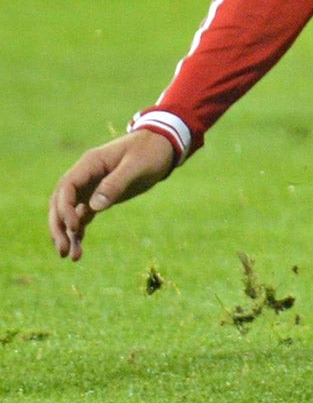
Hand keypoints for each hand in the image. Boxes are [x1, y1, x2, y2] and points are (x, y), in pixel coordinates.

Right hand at [49, 129, 176, 260]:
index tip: (74, 226)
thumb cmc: (150, 151)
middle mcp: (84, 176)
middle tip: (62, 251)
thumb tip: (93, 207)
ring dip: (67, 233)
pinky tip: (78, 249)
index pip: (66, 188)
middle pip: (60, 203)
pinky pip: (82, 216)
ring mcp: (90, 187)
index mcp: (90, 164)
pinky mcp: (99, 196)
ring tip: (71, 257)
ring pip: (69, 212)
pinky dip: (78, 231)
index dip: (65, 208)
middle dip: (58, 227)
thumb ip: (115, 184)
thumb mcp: (136, 166)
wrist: (164, 145)